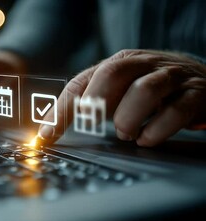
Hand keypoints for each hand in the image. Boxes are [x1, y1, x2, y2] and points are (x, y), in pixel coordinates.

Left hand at [38, 49, 205, 146]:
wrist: (202, 79)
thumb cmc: (152, 89)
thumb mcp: (120, 90)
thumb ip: (93, 103)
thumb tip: (54, 128)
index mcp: (120, 63)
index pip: (82, 82)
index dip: (62, 109)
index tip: (47, 134)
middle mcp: (143, 65)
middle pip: (112, 74)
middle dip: (96, 103)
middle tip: (94, 124)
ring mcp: (171, 77)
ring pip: (145, 90)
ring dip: (128, 119)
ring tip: (127, 133)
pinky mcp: (195, 94)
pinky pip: (176, 111)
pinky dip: (157, 130)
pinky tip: (147, 139)